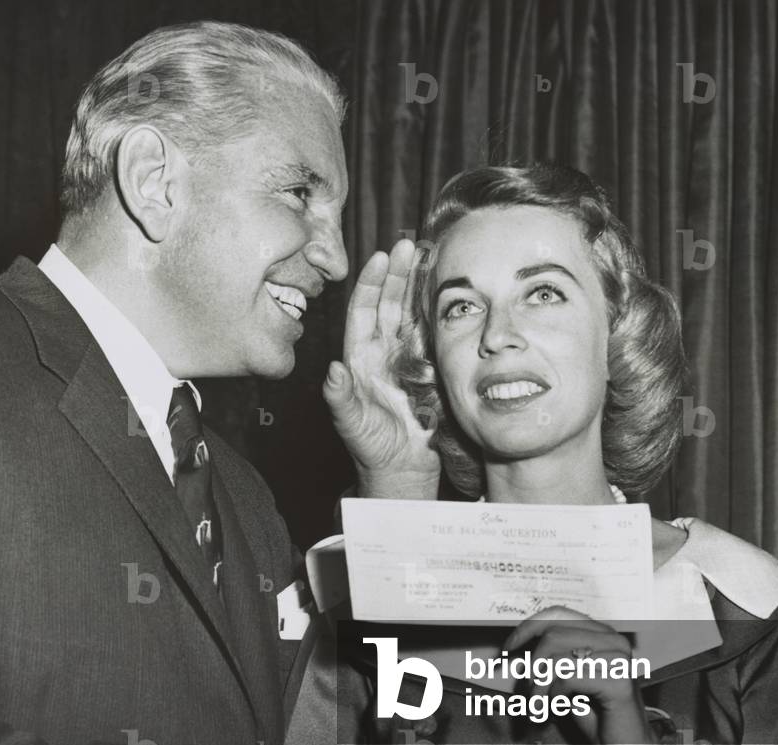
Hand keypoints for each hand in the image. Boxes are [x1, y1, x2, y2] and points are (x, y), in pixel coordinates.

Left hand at [323, 238, 440, 498]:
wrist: (400, 466)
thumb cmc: (370, 446)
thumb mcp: (350, 423)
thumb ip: (340, 398)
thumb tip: (332, 371)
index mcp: (359, 358)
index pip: (363, 312)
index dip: (371, 284)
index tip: (381, 258)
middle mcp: (381, 352)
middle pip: (388, 304)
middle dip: (397, 274)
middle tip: (408, 245)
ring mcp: (405, 359)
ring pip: (410, 313)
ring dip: (417, 285)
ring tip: (427, 257)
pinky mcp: (428, 369)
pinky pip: (431, 334)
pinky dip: (436, 311)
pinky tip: (445, 290)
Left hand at [504, 606, 683, 744]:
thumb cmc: (597, 717)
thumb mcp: (566, 679)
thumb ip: (551, 657)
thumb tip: (517, 642)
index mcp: (602, 633)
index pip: (558, 614)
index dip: (528, 627)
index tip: (508, 649)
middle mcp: (614, 640)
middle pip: (553, 635)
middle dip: (533, 666)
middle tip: (531, 694)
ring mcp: (620, 658)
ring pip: (558, 657)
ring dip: (540, 685)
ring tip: (540, 706)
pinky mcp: (619, 682)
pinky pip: (568, 677)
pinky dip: (553, 695)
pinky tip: (556, 709)